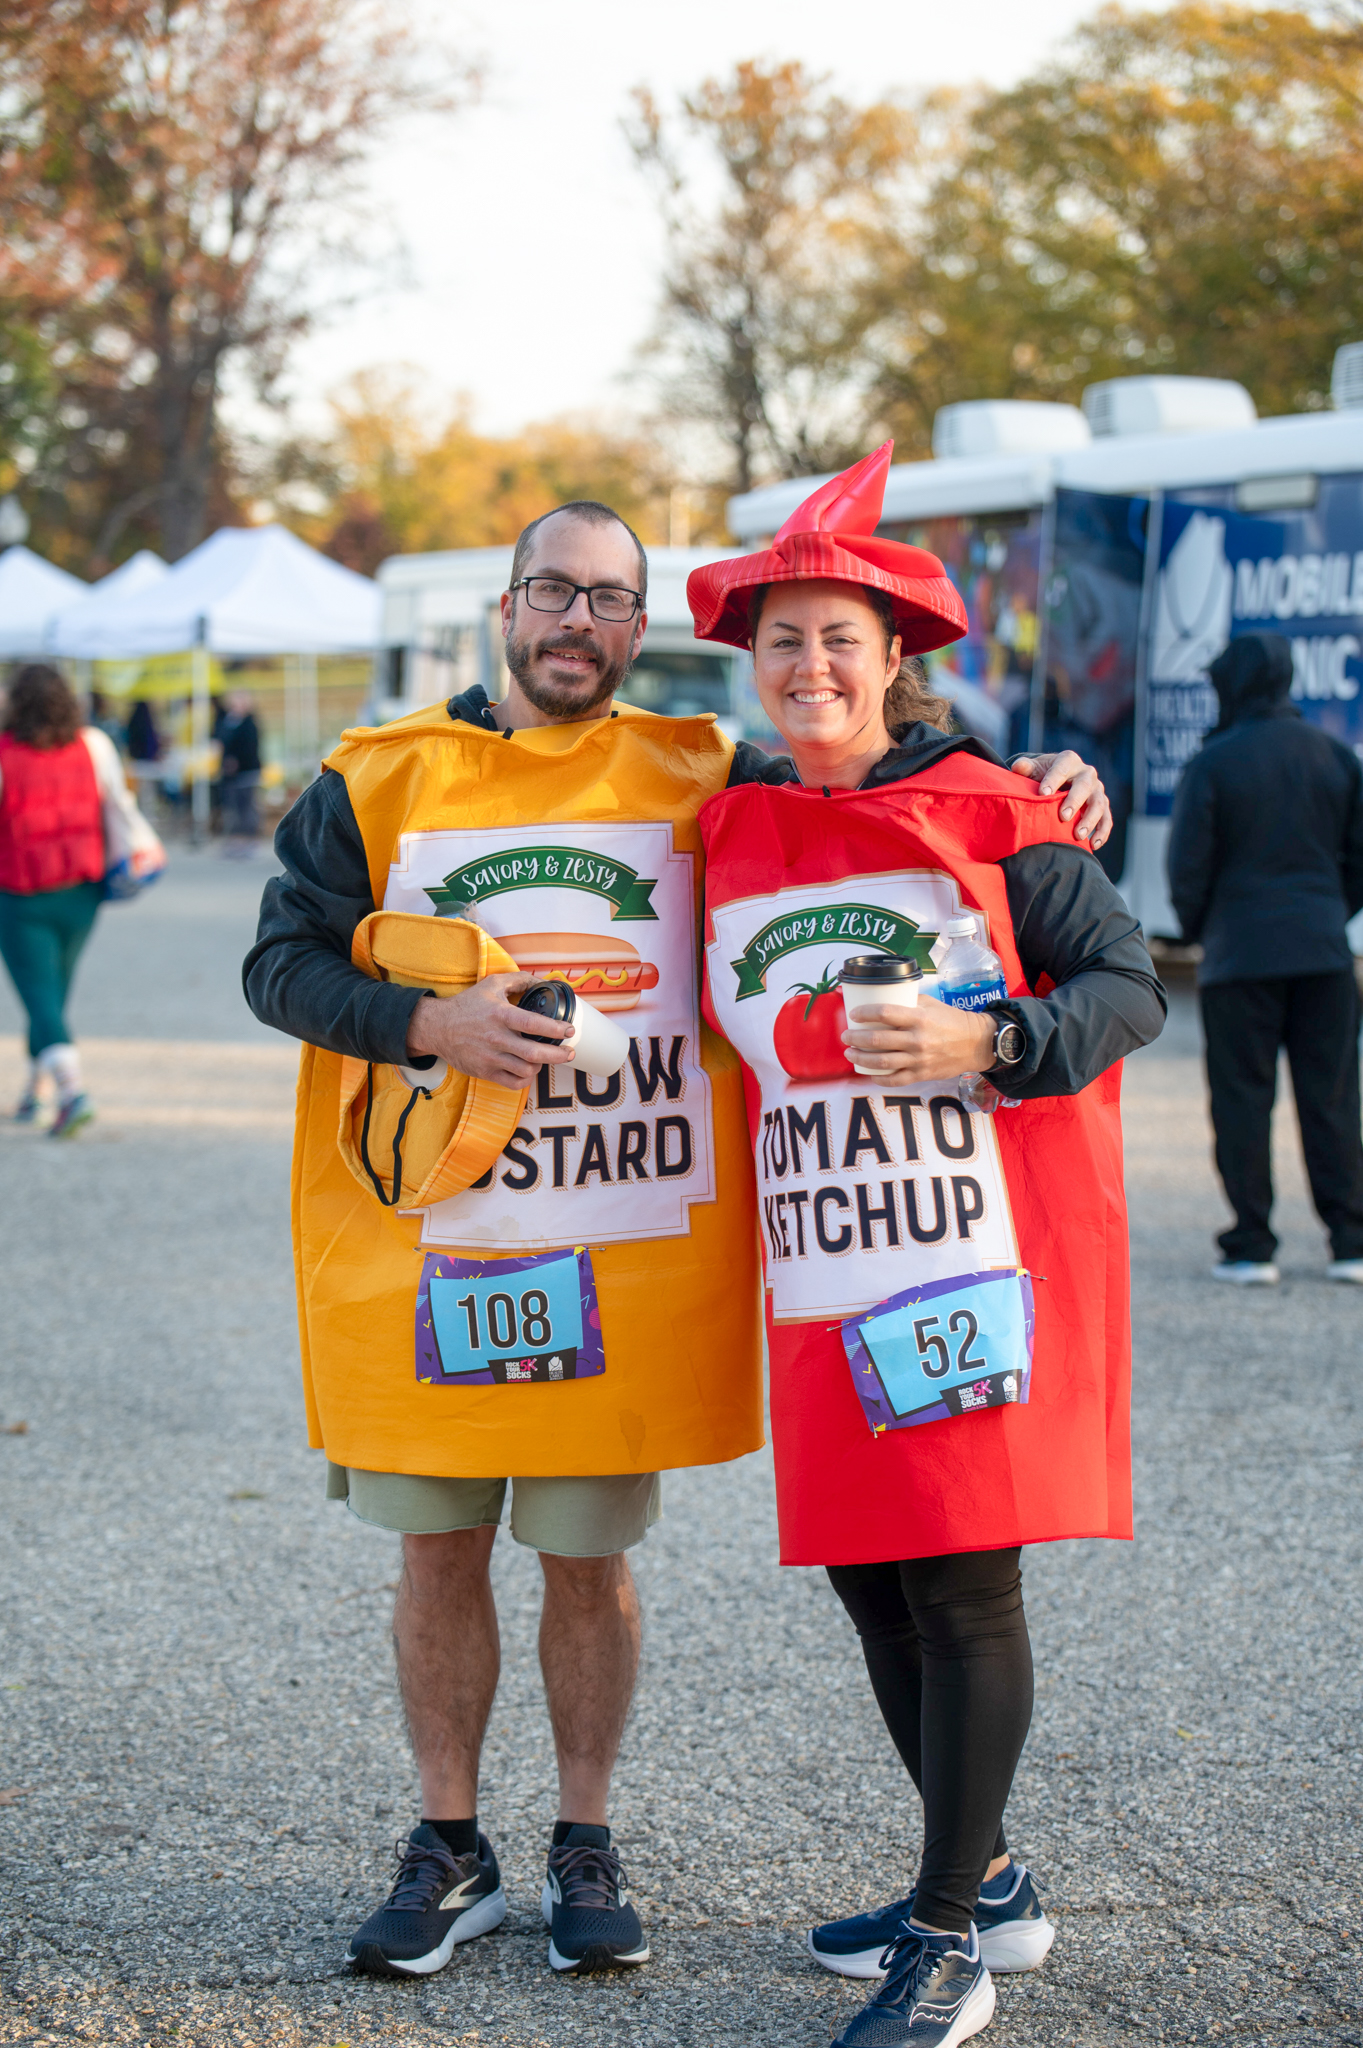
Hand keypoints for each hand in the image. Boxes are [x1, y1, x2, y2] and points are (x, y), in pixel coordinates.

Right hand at [406, 972, 574, 1088]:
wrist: (437, 1027)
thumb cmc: (467, 1005)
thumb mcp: (492, 984)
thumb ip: (519, 980)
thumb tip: (543, 981)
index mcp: (500, 1015)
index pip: (534, 1024)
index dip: (556, 1029)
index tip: (569, 1030)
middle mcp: (496, 1038)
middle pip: (534, 1053)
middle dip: (558, 1055)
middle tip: (569, 1053)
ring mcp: (490, 1057)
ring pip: (526, 1070)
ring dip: (541, 1066)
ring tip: (545, 1058)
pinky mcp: (484, 1071)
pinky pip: (512, 1082)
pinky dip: (526, 1079)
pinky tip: (529, 1070)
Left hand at [841, 993, 995, 1082]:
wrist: (975, 1043)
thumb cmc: (951, 1020)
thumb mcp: (931, 1004)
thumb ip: (908, 1002)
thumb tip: (882, 998)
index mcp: (919, 1018)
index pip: (885, 1013)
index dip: (864, 1013)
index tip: (853, 1014)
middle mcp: (917, 1039)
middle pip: (877, 1040)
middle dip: (855, 1038)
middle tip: (846, 1036)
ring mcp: (919, 1059)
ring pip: (881, 1062)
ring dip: (860, 1058)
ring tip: (850, 1053)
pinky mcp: (922, 1074)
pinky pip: (895, 1080)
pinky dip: (878, 1078)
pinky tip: (869, 1073)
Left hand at [1010, 750, 1110, 849]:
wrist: (1057, 781)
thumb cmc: (1042, 775)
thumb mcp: (1033, 768)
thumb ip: (1025, 767)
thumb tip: (1019, 767)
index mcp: (1068, 761)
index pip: (1061, 769)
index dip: (1053, 780)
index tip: (1043, 794)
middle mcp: (1086, 773)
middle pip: (1084, 786)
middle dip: (1074, 802)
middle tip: (1063, 817)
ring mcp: (1097, 789)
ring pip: (1099, 804)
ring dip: (1090, 820)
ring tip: (1078, 836)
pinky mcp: (1103, 805)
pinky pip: (1107, 819)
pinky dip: (1102, 832)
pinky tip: (1094, 845)